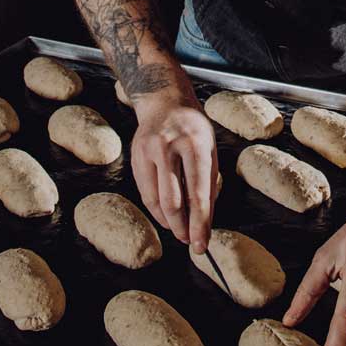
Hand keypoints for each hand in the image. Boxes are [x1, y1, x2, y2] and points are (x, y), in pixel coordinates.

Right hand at [130, 99, 217, 253]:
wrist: (165, 102)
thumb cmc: (193, 130)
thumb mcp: (210, 149)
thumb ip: (208, 183)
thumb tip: (203, 221)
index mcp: (196, 145)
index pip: (198, 193)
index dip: (200, 223)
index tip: (202, 244)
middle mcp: (170, 147)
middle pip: (173, 201)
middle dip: (182, 228)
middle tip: (190, 243)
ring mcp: (149, 151)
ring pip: (155, 200)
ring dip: (168, 222)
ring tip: (179, 231)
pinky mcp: (135, 156)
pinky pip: (145, 192)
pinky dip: (156, 209)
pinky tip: (166, 216)